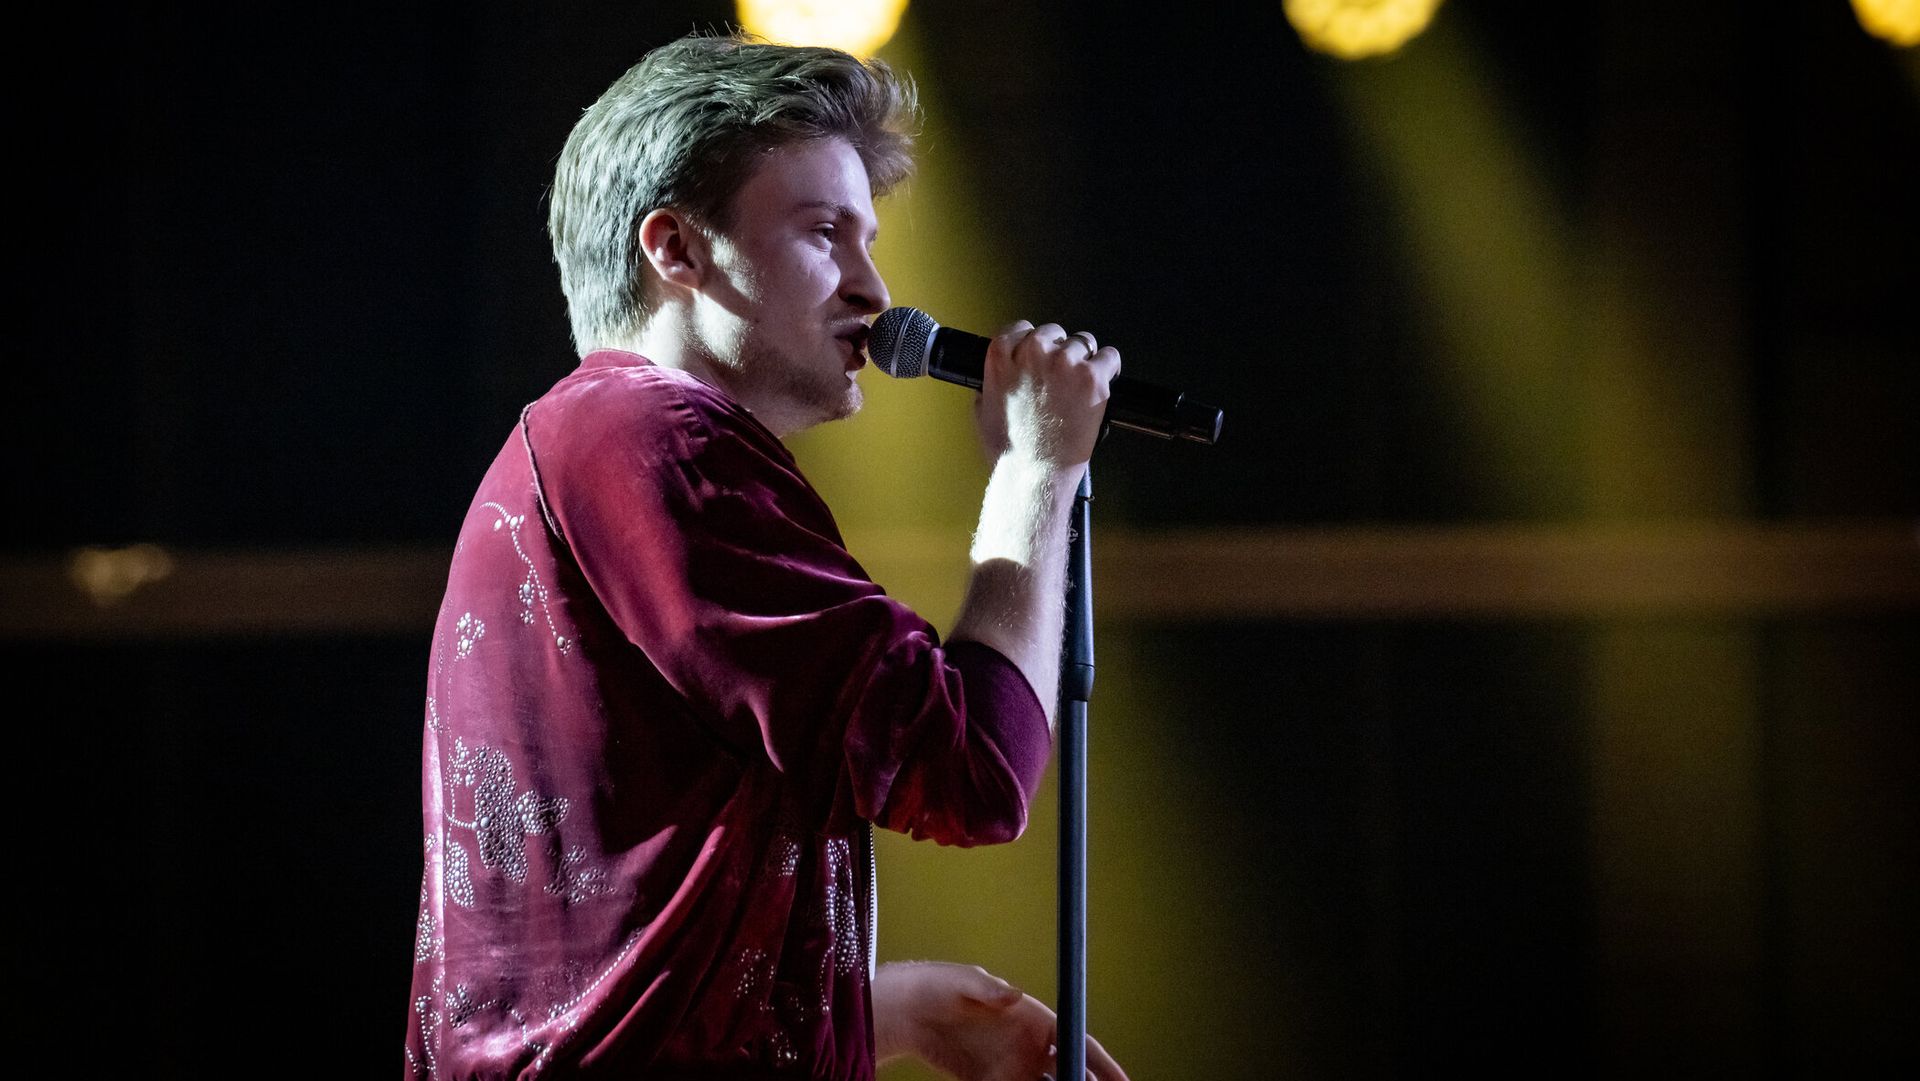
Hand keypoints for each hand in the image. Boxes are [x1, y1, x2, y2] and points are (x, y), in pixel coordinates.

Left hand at [873, 961, 1129, 1080]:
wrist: (905, 1010)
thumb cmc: (938, 985)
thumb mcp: (963, 982)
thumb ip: (989, 989)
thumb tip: (1014, 994)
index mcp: (1034, 1018)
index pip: (1078, 1041)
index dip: (1102, 1063)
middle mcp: (1029, 1045)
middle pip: (1068, 1073)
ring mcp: (1010, 1066)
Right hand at [973, 320, 1120, 470]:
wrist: (1035, 473)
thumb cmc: (1010, 450)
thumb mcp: (981, 409)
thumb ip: (991, 382)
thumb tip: (1001, 375)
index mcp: (1001, 357)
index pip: (1020, 328)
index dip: (1032, 342)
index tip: (1039, 353)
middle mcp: (1033, 353)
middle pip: (1053, 333)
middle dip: (1058, 351)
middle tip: (1061, 377)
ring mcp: (1065, 363)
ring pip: (1082, 342)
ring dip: (1083, 360)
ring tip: (1080, 387)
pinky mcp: (1092, 377)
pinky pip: (1109, 357)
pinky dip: (1108, 368)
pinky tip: (1103, 382)